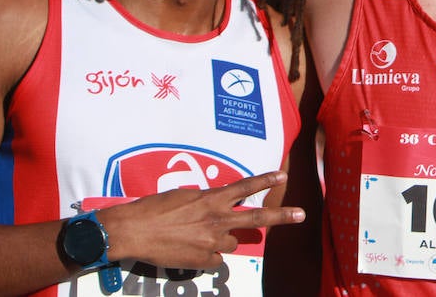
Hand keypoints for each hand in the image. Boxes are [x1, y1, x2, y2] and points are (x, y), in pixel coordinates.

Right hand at [99, 171, 303, 269]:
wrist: (134, 231)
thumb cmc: (153, 209)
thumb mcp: (182, 196)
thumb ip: (203, 202)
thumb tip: (212, 207)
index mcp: (211, 199)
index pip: (245, 187)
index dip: (265, 180)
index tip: (282, 175)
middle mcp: (217, 219)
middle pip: (257, 218)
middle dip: (282, 216)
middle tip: (301, 215)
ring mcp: (212, 241)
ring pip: (231, 243)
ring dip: (221, 240)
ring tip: (197, 236)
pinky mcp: (203, 260)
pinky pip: (214, 260)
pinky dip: (206, 256)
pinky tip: (189, 251)